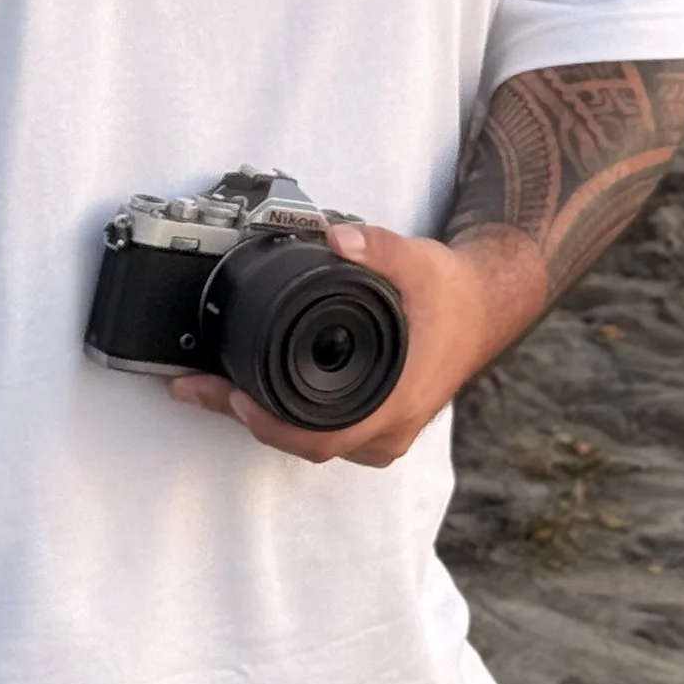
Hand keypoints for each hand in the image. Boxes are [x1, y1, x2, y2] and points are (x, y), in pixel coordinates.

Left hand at [165, 225, 538, 467]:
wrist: (483, 307)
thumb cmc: (453, 294)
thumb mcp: (417, 260)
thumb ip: (376, 247)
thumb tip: (336, 238)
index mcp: (396, 401)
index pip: (322, 438)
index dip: (271, 425)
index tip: (231, 398)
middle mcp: (388, 429)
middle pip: (307, 444)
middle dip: (248, 417)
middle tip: (200, 387)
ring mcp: (382, 432)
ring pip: (314, 444)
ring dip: (265, 419)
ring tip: (215, 388)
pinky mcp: (376, 423)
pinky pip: (324, 433)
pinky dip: (287, 416)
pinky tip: (256, 391)